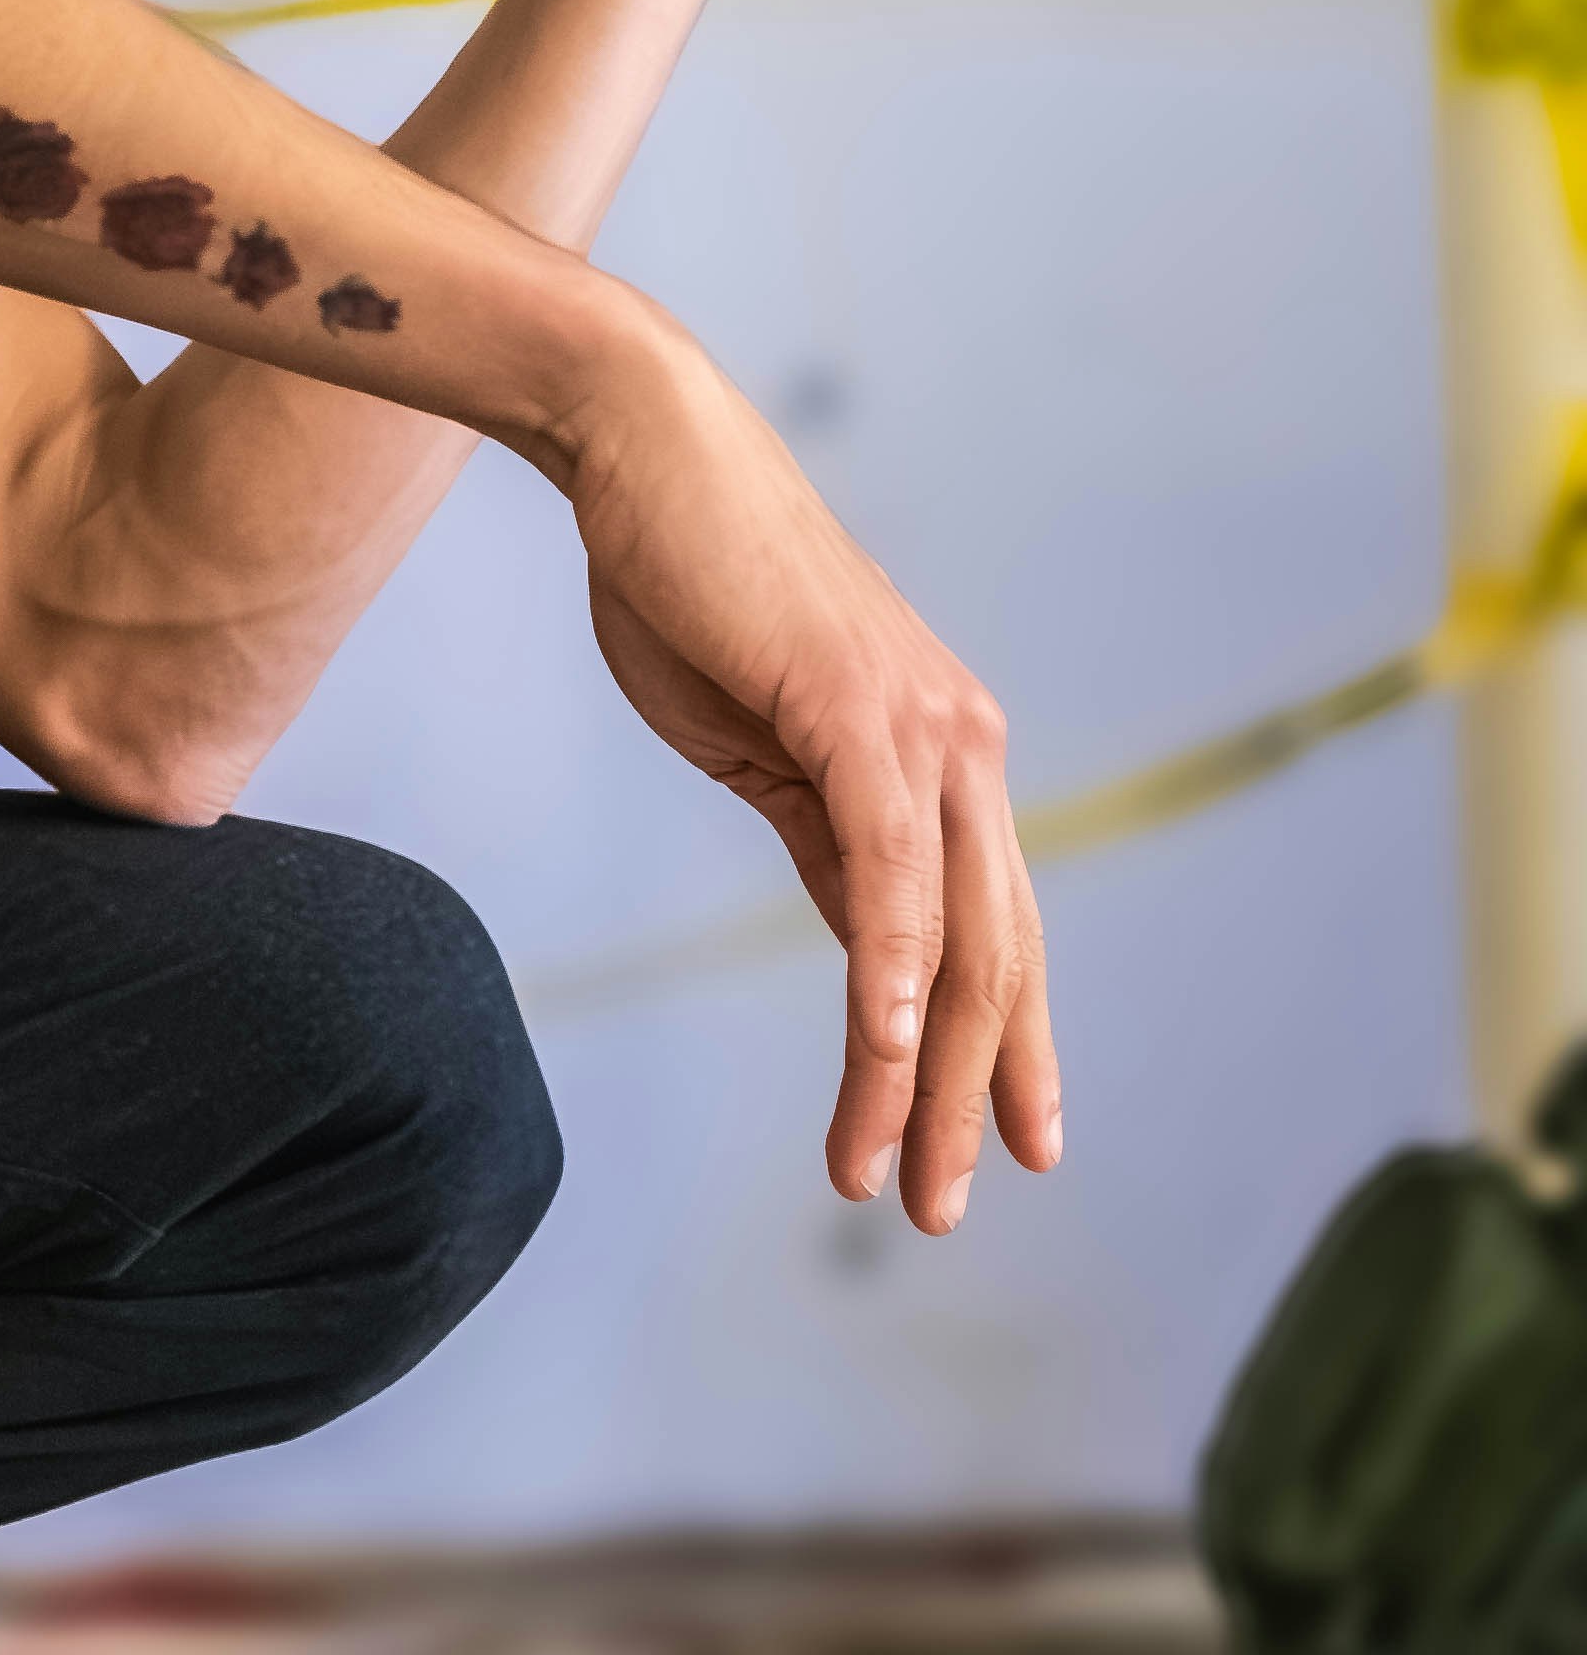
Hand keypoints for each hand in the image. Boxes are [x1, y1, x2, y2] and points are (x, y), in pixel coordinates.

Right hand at [565, 329, 1061, 1235]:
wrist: (645, 448)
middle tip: (943, 1205)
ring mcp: (923, 731)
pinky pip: (886, 869)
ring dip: (922, 1071)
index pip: (990, 934)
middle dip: (972, 1097)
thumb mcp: (760, 739)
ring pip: (949, 940)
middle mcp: (961, 749)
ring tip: (895, 1174)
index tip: (1010, 1146)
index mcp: (940, 758)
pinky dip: (888, 967)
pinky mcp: (858, 714)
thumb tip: (860, 926)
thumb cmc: (689, 580)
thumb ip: (821, 828)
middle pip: (992, 961)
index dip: (1006, 1049)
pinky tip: (880, 1048)